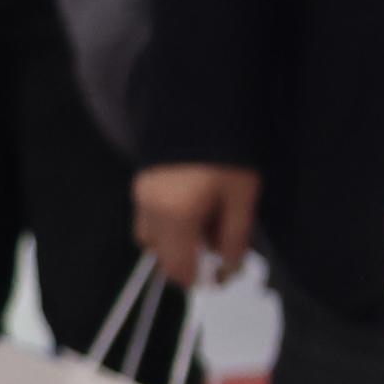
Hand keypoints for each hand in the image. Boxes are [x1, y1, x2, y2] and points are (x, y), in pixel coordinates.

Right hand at [135, 164, 262, 287]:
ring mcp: (141, 194)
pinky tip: (195, 202)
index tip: (219, 274)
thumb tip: (228, 269)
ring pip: (153, 235)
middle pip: (160, 255)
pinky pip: (151, 214)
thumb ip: (235, 236)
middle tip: (217, 239)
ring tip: (208, 217)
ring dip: (177, 238)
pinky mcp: (142, 181)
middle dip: (187, 257)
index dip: (197, 278)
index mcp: (174, 217)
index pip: (176, 269)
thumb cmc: (227, 153)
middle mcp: (149, 210)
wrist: (201, 105)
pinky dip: (171, 219)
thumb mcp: (242, 195)